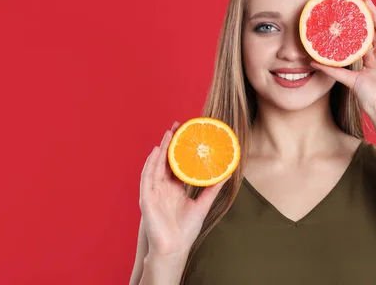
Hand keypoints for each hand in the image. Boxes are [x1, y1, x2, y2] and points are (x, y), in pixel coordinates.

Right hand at [139, 121, 226, 256]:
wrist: (174, 249)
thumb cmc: (186, 230)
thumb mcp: (203, 204)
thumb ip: (213, 188)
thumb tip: (228, 173)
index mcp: (173, 189)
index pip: (175, 164)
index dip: (179, 149)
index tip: (186, 133)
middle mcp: (162, 188)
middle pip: (165, 160)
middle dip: (169, 143)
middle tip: (177, 126)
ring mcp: (153, 192)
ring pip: (155, 165)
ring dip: (160, 149)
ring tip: (168, 133)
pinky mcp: (146, 198)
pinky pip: (147, 177)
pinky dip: (150, 164)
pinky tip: (156, 152)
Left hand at [310, 0, 375, 121]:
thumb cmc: (370, 99)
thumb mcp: (348, 80)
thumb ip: (332, 70)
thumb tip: (311, 62)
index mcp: (370, 60)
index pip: (361, 37)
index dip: (354, 24)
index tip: (345, 11)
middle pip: (372, 30)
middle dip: (364, 14)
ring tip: (367, 1)